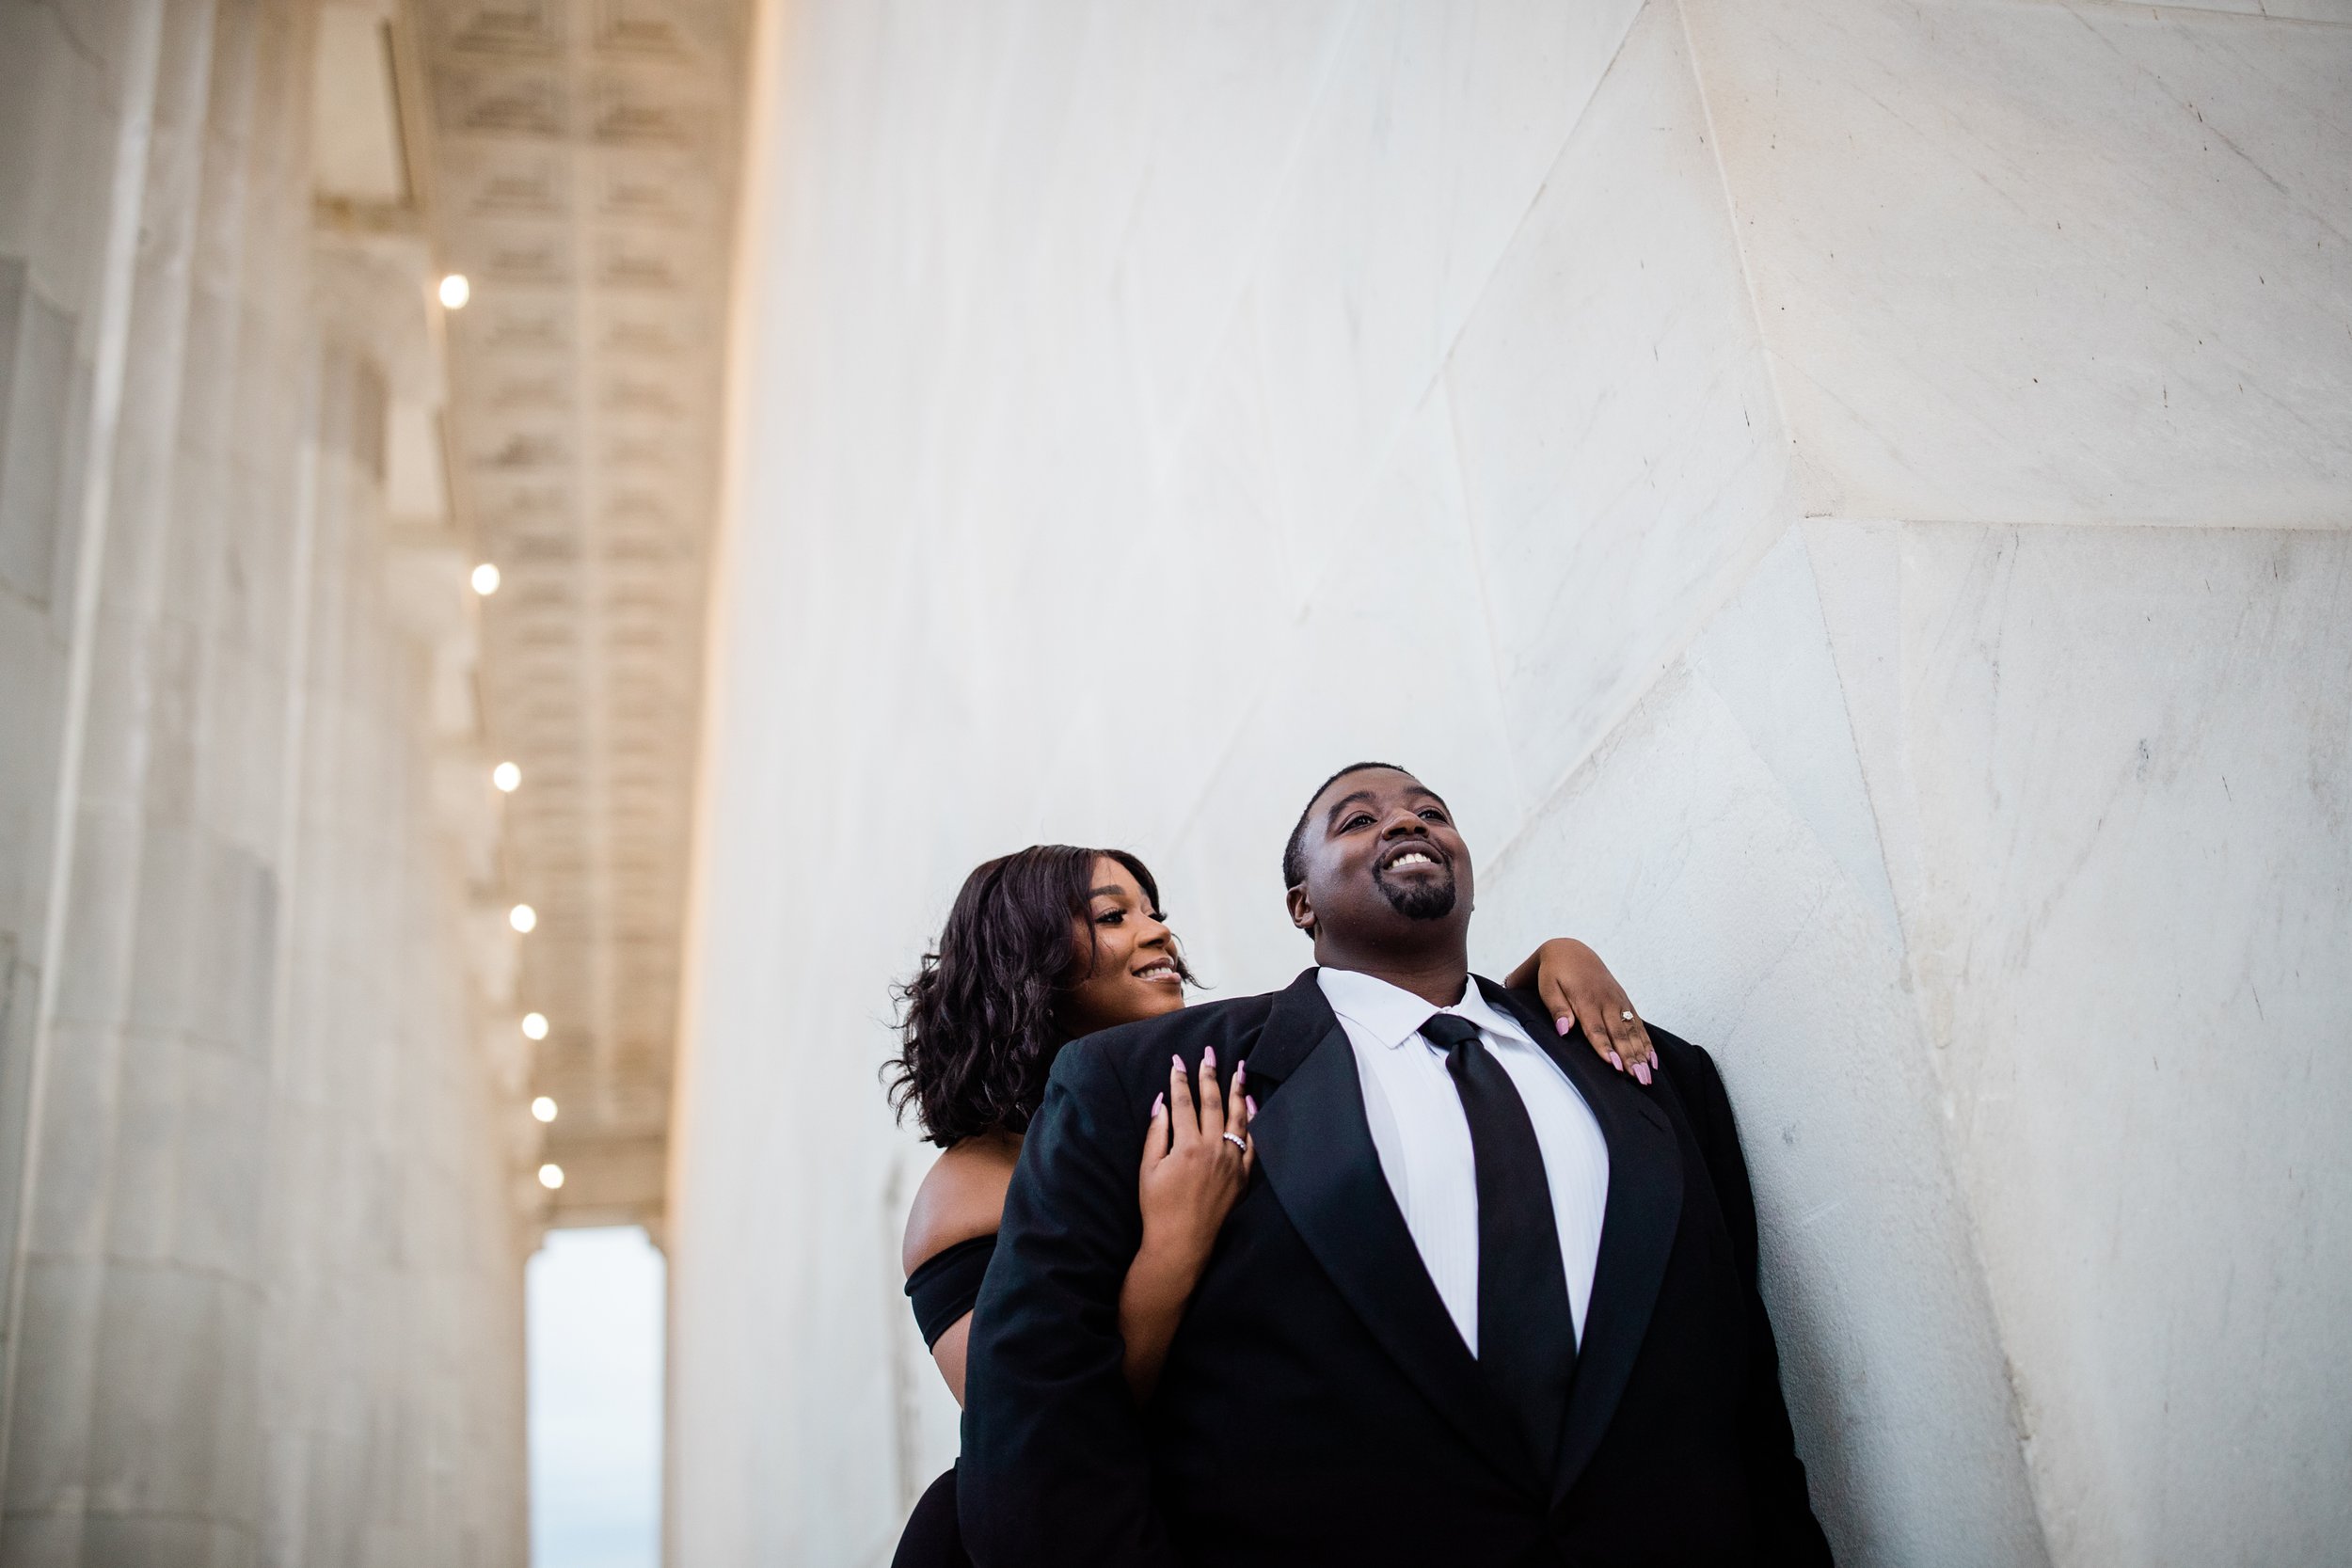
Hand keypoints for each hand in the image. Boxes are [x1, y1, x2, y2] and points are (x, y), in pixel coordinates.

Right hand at [1136, 1047, 1255, 1276]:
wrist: (1182, 1244)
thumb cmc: (1158, 1208)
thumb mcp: (1148, 1168)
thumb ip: (1156, 1132)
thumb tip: (1160, 1100)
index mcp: (1187, 1146)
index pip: (1183, 1103)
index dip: (1179, 1079)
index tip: (1178, 1060)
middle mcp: (1213, 1149)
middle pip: (1213, 1102)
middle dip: (1209, 1074)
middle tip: (1209, 1052)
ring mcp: (1232, 1161)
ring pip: (1237, 1117)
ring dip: (1237, 1090)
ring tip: (1239, 1068)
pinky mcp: (1243, 1175)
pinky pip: (1252, 1142)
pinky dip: (1252, 1121)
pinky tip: (1251, 1105)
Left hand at [1529, 938, 1656, 1082]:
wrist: (1570, 951)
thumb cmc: (1555, 972)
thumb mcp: (1548, 986)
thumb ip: (1557, 1008)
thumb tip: (1564, 1030)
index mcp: (1586, 1000)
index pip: (1596, 1029)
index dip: (1605, 1048)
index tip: (1614, 1066)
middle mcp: (1606, 1001)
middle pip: (1620, 1034)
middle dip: (1630, 1058)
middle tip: (1639, 1079)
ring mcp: (1618, 1001)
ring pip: (1632, 1031)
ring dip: (1641, 1054)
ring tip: (1647, 1076)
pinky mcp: (1624, 1002)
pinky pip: (1638, 1024)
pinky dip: (1647, 1043)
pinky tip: (1653, 1060)